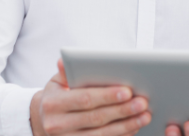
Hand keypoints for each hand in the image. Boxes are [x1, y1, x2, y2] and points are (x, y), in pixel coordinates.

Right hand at [30, 59, 151, 135]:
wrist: (43, 122)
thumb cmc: (56, 98)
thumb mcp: (56, 83)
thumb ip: (66, 72)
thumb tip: (64, 60)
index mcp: (53, 104)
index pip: (85, 99)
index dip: (107, 96)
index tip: (128, 91)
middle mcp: (57, 125)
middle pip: (96, 118)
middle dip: (122, 110)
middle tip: (143, 103)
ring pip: (102, 135)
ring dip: (126, 125)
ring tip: (145, 116)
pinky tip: (134, 128)